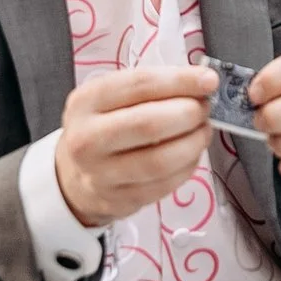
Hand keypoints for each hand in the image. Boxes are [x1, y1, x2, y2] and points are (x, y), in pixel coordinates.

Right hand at [54, 66, 217, 227]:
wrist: (72, 175)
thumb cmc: (100, 128)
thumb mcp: (110, 98)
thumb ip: (150, 88)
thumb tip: (200, 83)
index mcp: (86, 102)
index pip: (140, 85)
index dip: (180, 81)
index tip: (208, 80)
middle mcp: (88, 138)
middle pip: (150, 124)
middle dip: (189, 113)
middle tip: (205, 108)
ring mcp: (101, 174)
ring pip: (160, 160)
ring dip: (193, 143)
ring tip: (202, 131)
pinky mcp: (119, 200)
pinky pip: (164, 184)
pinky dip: (187, 167)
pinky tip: (190, 154)